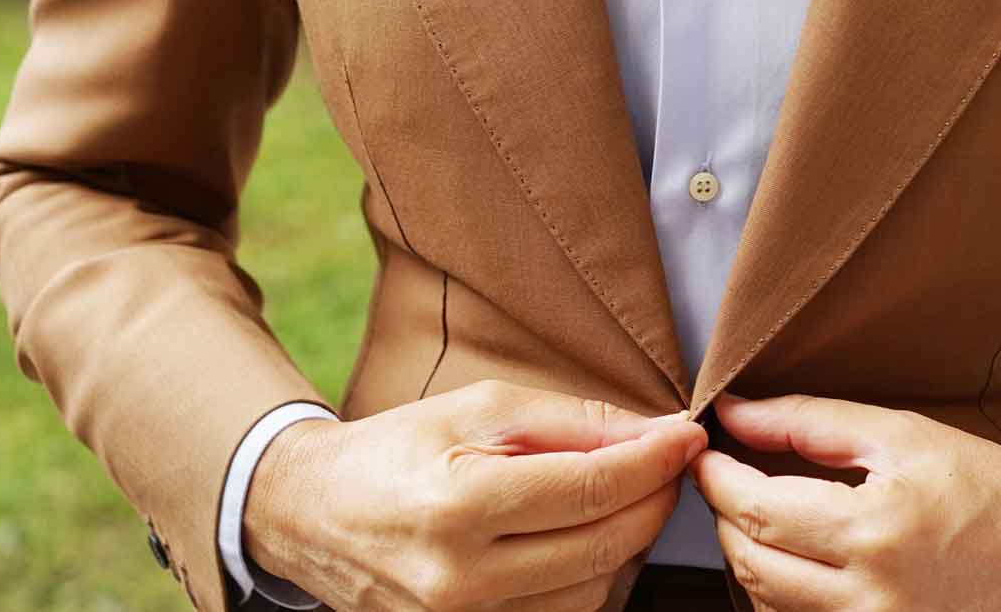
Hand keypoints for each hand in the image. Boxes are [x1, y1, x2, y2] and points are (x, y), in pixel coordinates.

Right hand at [245, 379, 707, 611]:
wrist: (312, 514)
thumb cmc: (401, 448)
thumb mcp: (480, 408)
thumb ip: (572, 421)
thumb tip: (654, 433)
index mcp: (460, 505)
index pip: (592, 489)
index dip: (653, 461)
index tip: (687, 436)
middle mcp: (460, 578)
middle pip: (602, 546)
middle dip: (651, 499)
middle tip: (668, 463)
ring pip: (591, 592)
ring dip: (625, 543)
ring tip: (622, 497)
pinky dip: (589, 578)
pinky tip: (585, 539)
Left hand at [691, 393, 1000, 611]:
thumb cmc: (992, 487)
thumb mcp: (903, 434)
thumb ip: (810, 421)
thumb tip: (734, 410)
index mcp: (874, 530)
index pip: (754, 510)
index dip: (715, 478)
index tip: (704, 451)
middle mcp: (869, 597)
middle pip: (750, 563)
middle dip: (724, 516)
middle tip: (726, 475)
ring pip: (767, 603)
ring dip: (749, 555)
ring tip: (761, 510)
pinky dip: (781, 592)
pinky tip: (796, 556)